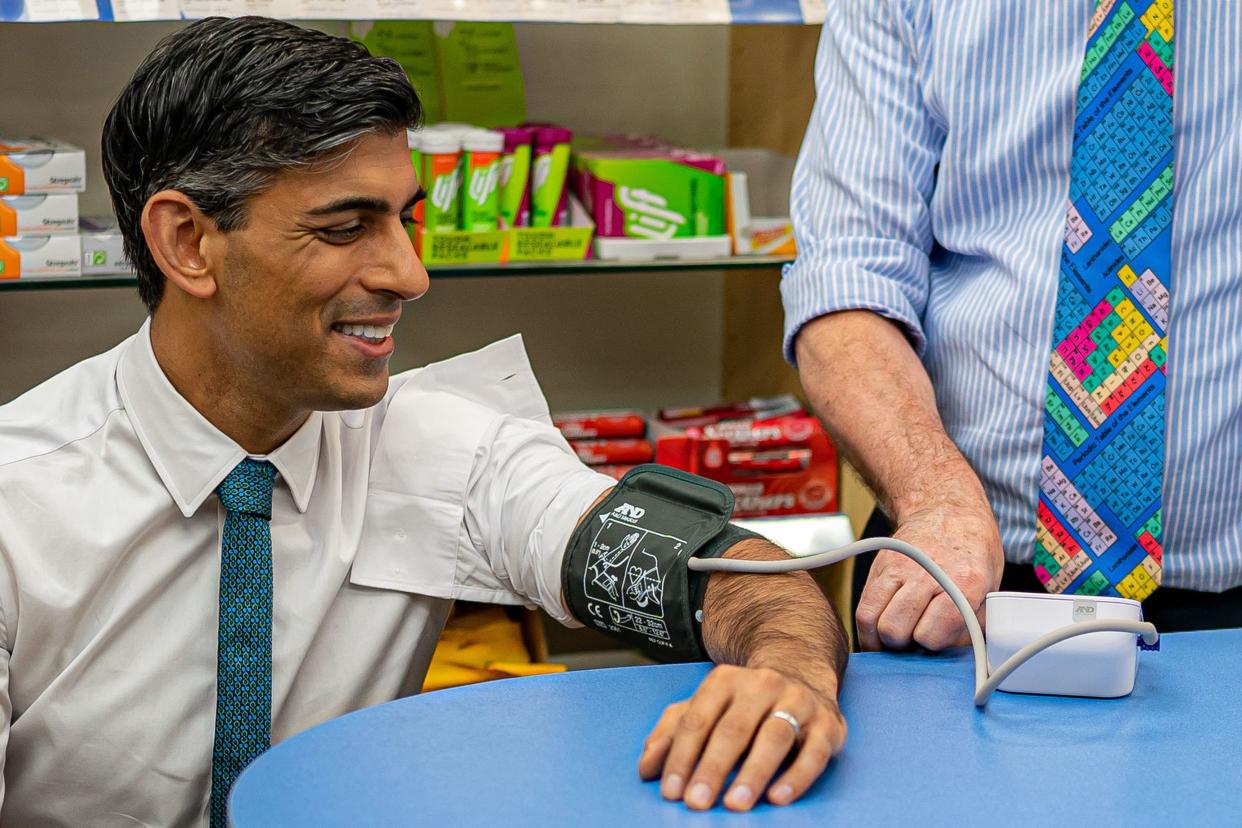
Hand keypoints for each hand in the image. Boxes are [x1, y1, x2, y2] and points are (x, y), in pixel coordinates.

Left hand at [637, 664, 846, 811]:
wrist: (801, 676)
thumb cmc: (743, 704)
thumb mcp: (704, 709)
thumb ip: (673, 733)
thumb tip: (647, 767)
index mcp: (725, 680)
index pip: (698, 719)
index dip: (682, 756)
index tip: (671, 791)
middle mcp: (762, 685)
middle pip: (733, 729)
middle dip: (712, 768)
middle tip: (697, 802)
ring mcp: (797, 702)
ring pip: (774, 737)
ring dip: (753, 772)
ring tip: (735, 803)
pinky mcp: (828, 724)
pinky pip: (813, 752)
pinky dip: (796, 776)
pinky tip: (777, 797)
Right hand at [856, 502, 1003, 650]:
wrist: (948, 508)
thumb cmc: (973, 554)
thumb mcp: (989, 589)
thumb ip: (972, 625)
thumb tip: (952, 659)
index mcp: (964, 582)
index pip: (930, 635)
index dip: (932, 646)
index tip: (937, 643)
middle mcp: (928, 574)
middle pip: (895, 630)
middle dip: (904, 645)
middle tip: (915, 640)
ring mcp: (899, 568)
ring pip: (873, 621)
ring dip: (883, 638)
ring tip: (898, 637)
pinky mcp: (879, 566)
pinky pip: (862, 608)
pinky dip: (868, 628)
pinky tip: (881, 632)